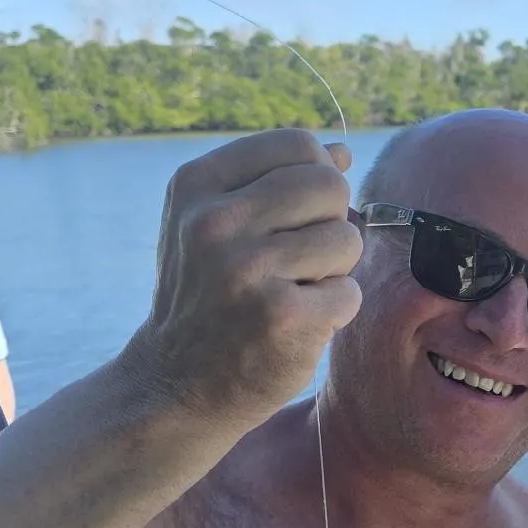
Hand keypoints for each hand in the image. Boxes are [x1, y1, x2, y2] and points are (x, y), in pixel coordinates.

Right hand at [127, 128, 362, 437]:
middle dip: (332, 222)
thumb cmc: (209, 299)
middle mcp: (216, 221)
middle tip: (304, 260)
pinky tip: (299, 323)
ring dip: (336, 270)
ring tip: (297, 291)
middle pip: (329, 185)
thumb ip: (273, 184)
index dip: (317, 177)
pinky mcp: (282, 316)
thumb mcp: (216, 228)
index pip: (296, 144)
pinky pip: (350, 293)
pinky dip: (337, 311)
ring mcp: (247, 269)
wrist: (177, 383)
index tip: (301, 215)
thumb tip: (339, 151)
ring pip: (347, 239)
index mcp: (197, 185)